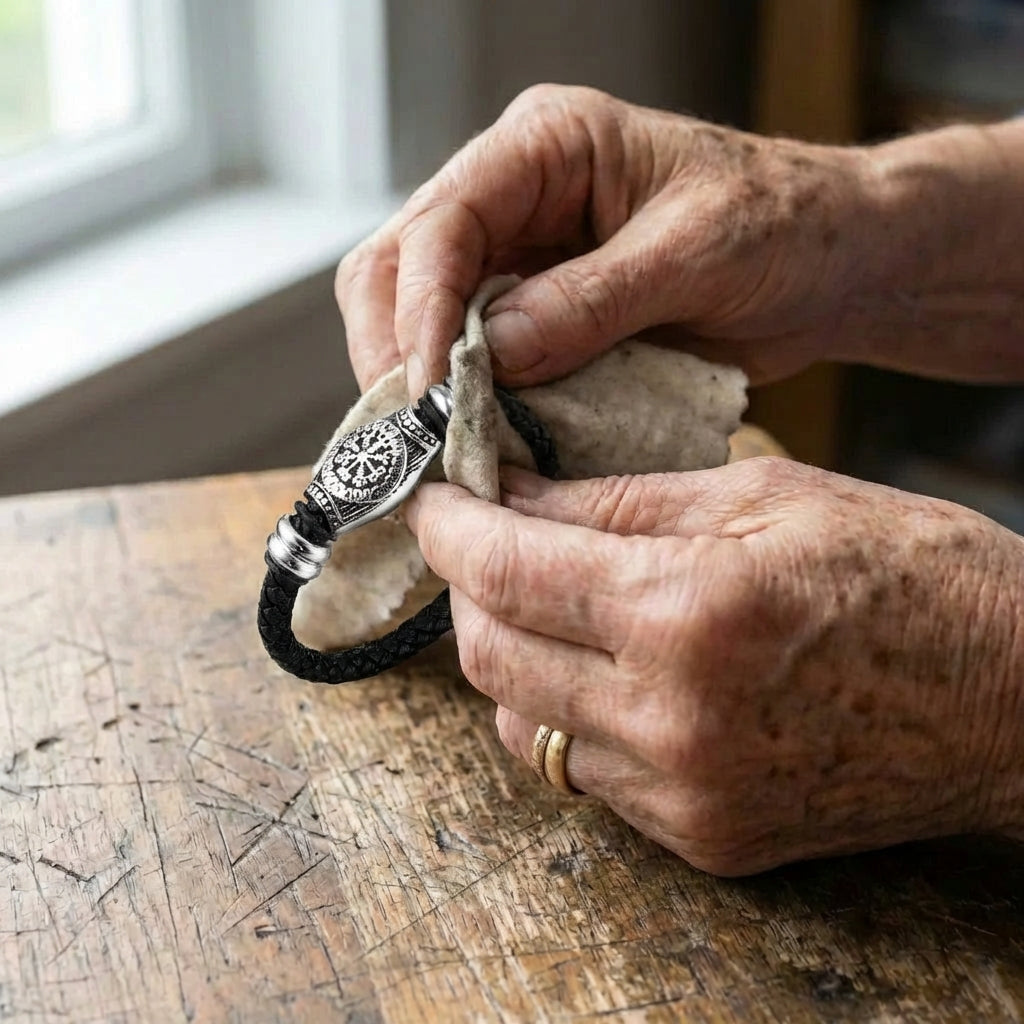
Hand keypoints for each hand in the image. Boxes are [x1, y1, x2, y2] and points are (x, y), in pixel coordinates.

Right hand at [336, 84, 1023, 395]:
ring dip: (419, 384)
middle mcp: (513, 196)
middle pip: (399, 267)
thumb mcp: (696, 253)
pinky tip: (472, 441)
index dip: (420, 309)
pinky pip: (469, 358)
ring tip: (436, 447)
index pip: (442, 221)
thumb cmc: (782, 226)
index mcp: (546, 147)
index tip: (426, 390)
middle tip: (412, 434)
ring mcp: (518, 258)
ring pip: (418, 317)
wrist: (829, 262)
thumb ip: (592, 301)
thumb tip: (491, 354)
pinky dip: (463, 402)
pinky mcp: (534, 315)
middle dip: (396, 351)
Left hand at [405, 459, 1023, 874]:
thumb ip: (620, 501)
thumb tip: (515, 494)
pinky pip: (585, 774)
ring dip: (508, 656)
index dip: (449, 527)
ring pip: (522, 726)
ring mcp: (685, 794)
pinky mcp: (704, 838)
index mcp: (689, 612)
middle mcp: (672, 719)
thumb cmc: (910, 573)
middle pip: (490, 657)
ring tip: (541, 600)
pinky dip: (566, 712)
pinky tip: (600, 667)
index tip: (430, 497)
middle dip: (466, 589)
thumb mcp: (764, 497)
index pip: (507, 570)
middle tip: (480, 539)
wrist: (1016, 699)